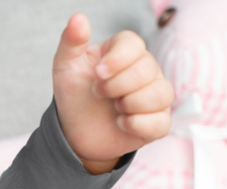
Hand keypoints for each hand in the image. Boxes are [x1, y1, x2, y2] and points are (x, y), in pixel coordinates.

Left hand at [52, 13, 173, 172]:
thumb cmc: (76, 96)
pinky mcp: (158, 122)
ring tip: (114, 109)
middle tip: (99, 94)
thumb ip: (71, 42)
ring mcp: (155, 95)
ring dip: (129, 105)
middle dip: (116, 86)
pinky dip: (136, 125)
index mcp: (126, 52)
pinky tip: (121, 123)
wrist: (76, 133)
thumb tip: (77, 18)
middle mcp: (147, 70)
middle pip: (146, 69)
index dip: (117, 59)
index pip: (134, 43)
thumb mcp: (66, 68)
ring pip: (160, 94)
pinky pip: (160, 122)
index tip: (97, 73)